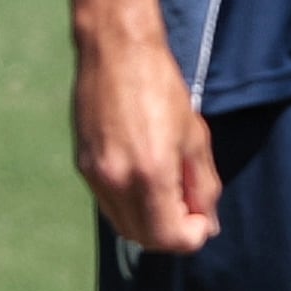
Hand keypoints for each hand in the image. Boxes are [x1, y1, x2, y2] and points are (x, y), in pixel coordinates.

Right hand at [73, 29, 216, 252]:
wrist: (116, 53)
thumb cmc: (162, 87)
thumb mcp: (195, 135)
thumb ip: (203, 183)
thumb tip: (207, 220)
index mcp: (150, 174)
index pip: (169, 236)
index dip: (193, 233)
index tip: (205, 214)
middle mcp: (116, 182)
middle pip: (145, 237)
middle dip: (172, 231)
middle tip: (192, 204)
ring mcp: (94, 177)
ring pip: (124, 225)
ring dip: (151, 221)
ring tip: (174, 188)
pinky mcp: (82, 168)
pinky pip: (109, 205)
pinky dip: (132, 205)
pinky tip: (150, 178)